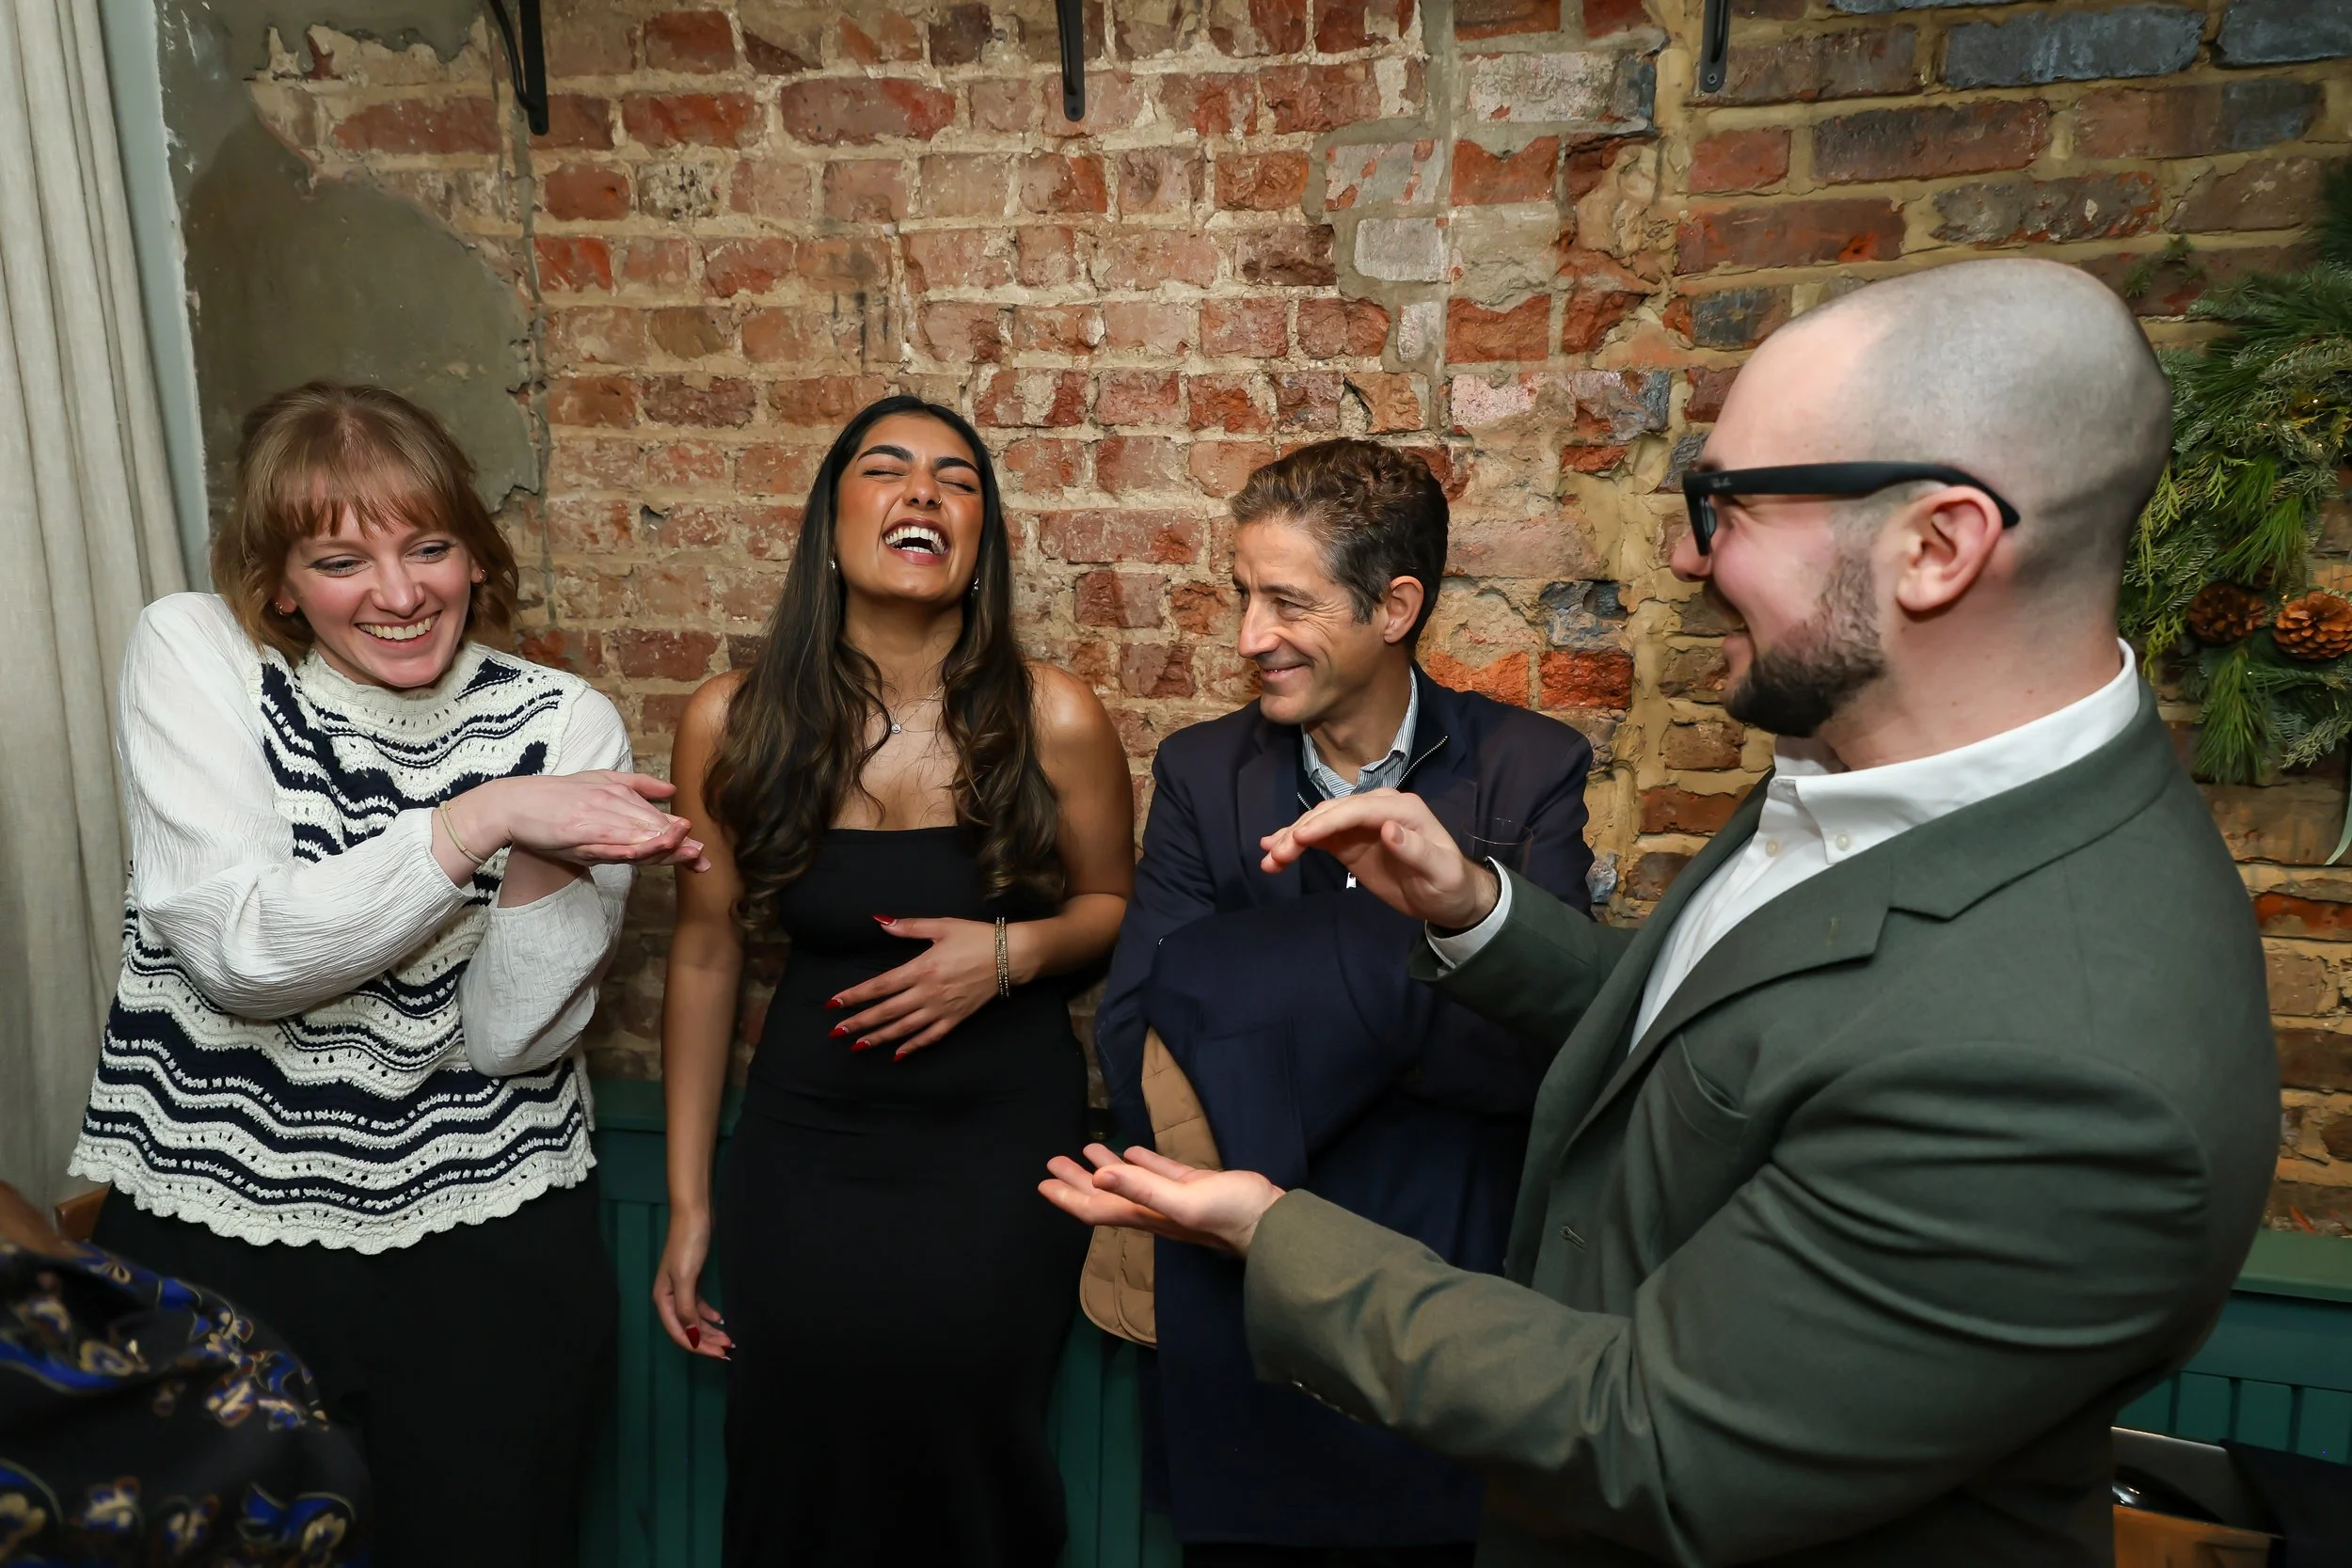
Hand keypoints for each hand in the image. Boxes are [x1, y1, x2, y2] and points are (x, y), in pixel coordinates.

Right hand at [453, 771, 707, 870]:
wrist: (514, 803)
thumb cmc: (556, 796)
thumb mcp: (598, 781)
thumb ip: (636, 785)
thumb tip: (672, 789)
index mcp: (618, 794)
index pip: (654, 817)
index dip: (678, 834)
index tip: (700, 851)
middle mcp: (610, 804)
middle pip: (649, 827)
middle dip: (677, 843)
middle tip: (701, 857)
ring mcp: (594, 818)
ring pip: (633, 834)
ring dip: (661, 844)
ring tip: (686, 853)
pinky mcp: (577, 832)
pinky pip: (608, 843)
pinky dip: (629, 847)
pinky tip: (647, 852)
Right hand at [654, 1211, 732, 1359]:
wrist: (694, 1214)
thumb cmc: (687, 1244)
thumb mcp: (686, 1277)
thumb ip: (686, 1308)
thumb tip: (691, 1336)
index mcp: (662, 1300)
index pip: (680, 1333)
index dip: (699, 1347)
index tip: (720, 1354)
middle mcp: (669, 1297)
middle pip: (688, 1329)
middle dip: (708, 1342)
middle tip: (729, 1350)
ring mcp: (681, 1289)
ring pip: (694, 1319)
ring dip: (710, 1331)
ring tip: (729, 1338)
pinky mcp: (693, 1280)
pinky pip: (699, 1306)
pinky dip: (709, 1315)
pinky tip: (720, 1319)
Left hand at [827, 916, 1003, 1058]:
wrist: (1011, 956)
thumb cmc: (976, 937)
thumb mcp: (942, 926)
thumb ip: (909, 927)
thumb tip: (879, 921)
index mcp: (921, 968)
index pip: (880, 986)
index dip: (855, 996)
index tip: (834, 1004)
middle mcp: (927, 993)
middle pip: (886, 1011)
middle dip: (859, 1023)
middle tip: (836, 1033)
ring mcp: (941, 1009)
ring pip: (904, 1028)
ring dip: (878, 1038)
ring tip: (857, 1046)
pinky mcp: (955, 1019)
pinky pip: (930, 1037)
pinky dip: (912, 1047)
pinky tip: (897, 1055)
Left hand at [1038, 1144, 1284, 1256]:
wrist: (1270, 1221)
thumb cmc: (1229, 1214)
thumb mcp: (1184, 1200)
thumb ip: (1143, 1188)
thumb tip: (1099, 1178)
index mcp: (1144, 1214)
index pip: (1094, 1207)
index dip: (1067, 1196)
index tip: (1042, 1183)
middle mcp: (1152, 1209)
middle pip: (1105, 1195)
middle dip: (1076, 1180)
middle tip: (1053, 1161)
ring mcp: (1172, 1198)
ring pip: (1129, 1182)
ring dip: (1105, 1168)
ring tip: (1087, 1149)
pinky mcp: (1193, 1186)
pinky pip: (1158, 1173)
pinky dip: (1140, 1163)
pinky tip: (1132, 1152)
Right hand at [1259, 788, 1497, 929]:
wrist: (1450, 899)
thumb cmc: (1450, 884)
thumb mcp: (1440, 870)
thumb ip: (1416, 849)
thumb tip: (1387, 828)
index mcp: (1401, 809)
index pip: (1356, 809)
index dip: (1326, 821)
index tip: (1299, 838)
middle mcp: (1378, 809)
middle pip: (1331, 813)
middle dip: (1301, 831)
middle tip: (1277, 856)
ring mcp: (1361, 825)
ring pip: (1319, 823)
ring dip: (1292, 838)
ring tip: (1269, 859)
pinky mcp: (1350, 842)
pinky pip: (1319, 838)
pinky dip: (1297, 843)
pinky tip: (1273, 849)